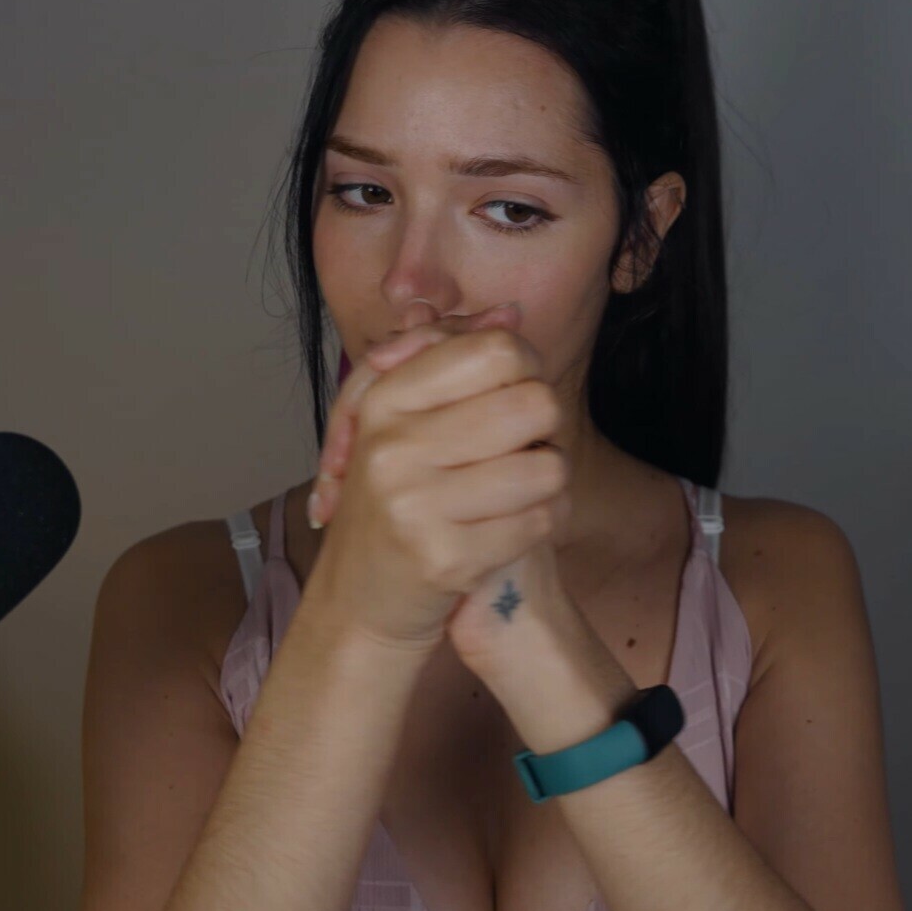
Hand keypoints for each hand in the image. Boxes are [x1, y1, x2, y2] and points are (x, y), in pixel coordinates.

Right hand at [303, 302, 569, 655]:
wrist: (362, 598)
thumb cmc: (398, 498)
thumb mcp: (407, 419)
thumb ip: (454, 356)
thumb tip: (512, 312)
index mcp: (384, 400)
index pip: (495, 349)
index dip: (526, 368)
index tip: (515, 392)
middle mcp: (392, 446)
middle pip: (534, 403)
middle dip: (546, 427)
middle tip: (522, 446)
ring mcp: (414, 505)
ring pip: (548, 466)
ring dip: (549, 481)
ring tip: (519, 489)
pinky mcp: (443, 558)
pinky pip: (540, 520)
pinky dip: (542, 523)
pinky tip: (513, 527)